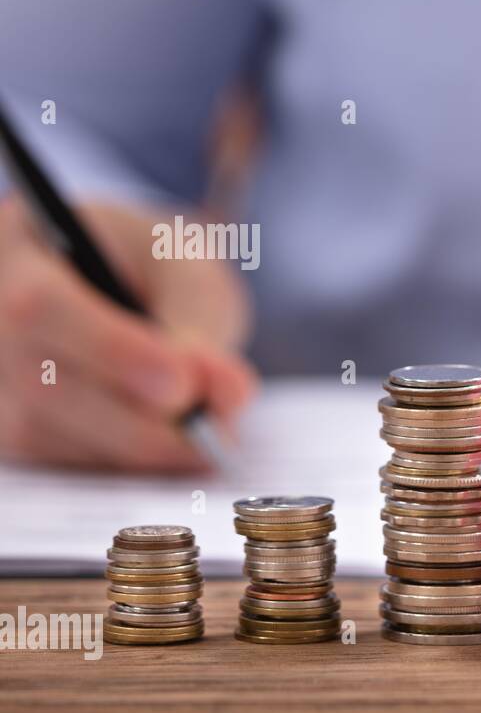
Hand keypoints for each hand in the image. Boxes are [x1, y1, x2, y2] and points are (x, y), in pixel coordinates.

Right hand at [0, 197, 256, 469]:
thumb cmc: (150, 266)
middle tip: (212, 435)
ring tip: (206, 439)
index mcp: (18, 251)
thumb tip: (225, 394)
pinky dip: (122, 460)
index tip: (181, 384)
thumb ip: (205, 324)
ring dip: (138, 446)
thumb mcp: (187, 270)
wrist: (119, 282)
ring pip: (49, 435)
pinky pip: (59, 461)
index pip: (42, 307)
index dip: (111, 351)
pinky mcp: (4, 428)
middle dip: (138, 420)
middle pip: (42, 385)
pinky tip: (170, 445)